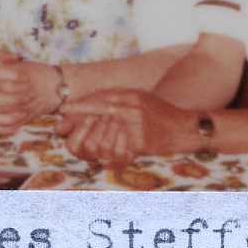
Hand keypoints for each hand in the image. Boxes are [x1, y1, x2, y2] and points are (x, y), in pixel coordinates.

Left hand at [56, 90, 195, 164]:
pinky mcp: (140, 139)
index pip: (101, 97)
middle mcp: (132, 105)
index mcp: (131, 95)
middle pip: (99, 108)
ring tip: (75, 137)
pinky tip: (97, 152)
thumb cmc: (163, 115)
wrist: (186, 127)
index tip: (64, 108)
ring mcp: (136, 122)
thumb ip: (122, 101)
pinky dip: (107, 148)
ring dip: (90, 134)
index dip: (81, 103)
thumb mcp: (142, 101)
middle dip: (78, 114)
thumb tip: (99, 107)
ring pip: (105, 127)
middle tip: (60, 119)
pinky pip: (119, 145)